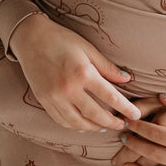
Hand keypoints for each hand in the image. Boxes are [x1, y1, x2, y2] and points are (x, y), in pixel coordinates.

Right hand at [9, 10, 141, 132]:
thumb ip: (107, 67)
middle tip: (122, 125)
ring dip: (94, 127)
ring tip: (104, 127)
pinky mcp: (44, 101)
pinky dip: (75, 125)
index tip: (136, 115)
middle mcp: (68, 89)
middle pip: (96, 114)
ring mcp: (54, 97)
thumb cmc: (61, 39)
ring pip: (78, 122)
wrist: (30, 38)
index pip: (110, 97)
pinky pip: (62, 120)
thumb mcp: (88, 48)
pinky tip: (84, 124)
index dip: (126, 108)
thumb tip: (127, 79)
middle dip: (112, 123)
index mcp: (83, 73)